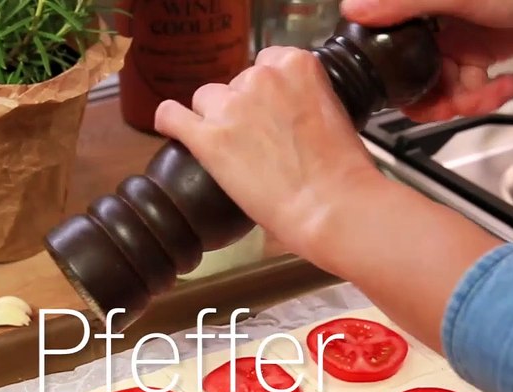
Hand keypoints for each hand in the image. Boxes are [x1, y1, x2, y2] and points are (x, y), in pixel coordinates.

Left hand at [153, 46, 385, 267]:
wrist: (331, 206)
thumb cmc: (342, 170)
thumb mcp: (333, 113)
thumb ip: (305, 99)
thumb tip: (288, 112)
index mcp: (296, 64)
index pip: (265, 65)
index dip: (266, 93)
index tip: (271, 112)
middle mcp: (261, 77)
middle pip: (236, 84)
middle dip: (243, 109)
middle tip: (259, 143)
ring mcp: (232, 106)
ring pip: (207, 100)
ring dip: (215, 119)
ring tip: (232, 150)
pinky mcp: (209, 138)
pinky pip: (171, 116)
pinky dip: (169, 121)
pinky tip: (172, 128)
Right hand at [340, 0, 512, 120]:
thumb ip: (405, 2)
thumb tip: (353, 7)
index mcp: (415, 1)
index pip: (382, 42)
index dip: (392, 75)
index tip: (408, 91)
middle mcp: (429, 16)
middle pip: (409, 73)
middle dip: (434, 96)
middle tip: (454, 103)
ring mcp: (454, 36)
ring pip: (439, 86)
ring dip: (463, 99)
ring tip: (487, 94)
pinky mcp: (478, 51)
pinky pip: (465, 85)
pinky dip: (482, 95)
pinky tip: (502, 85)